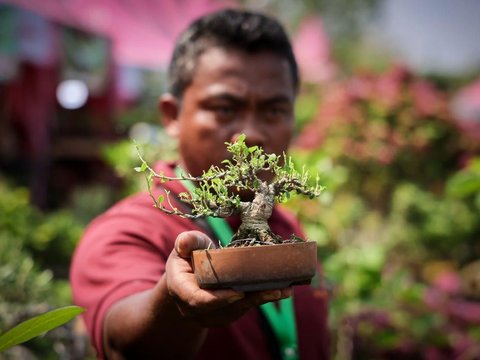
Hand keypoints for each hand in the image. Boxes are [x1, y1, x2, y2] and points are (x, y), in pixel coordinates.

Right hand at [165, 230, 291, 326]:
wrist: (187, 280)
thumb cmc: (187, 258)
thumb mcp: (184, 247)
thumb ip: (186, 242)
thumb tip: (184, 243)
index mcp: (181, 290)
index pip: (198, 300)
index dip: (218, 299)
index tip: (238, 294)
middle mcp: (195, 308)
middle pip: (225, 307)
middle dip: (250, 299)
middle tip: (274, 290)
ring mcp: (212, 315)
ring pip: (239, 309)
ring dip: (262, 299)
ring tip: (284, 289)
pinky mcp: (227, 314)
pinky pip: (245, 307)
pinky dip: (262, 298)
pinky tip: (282, 290)